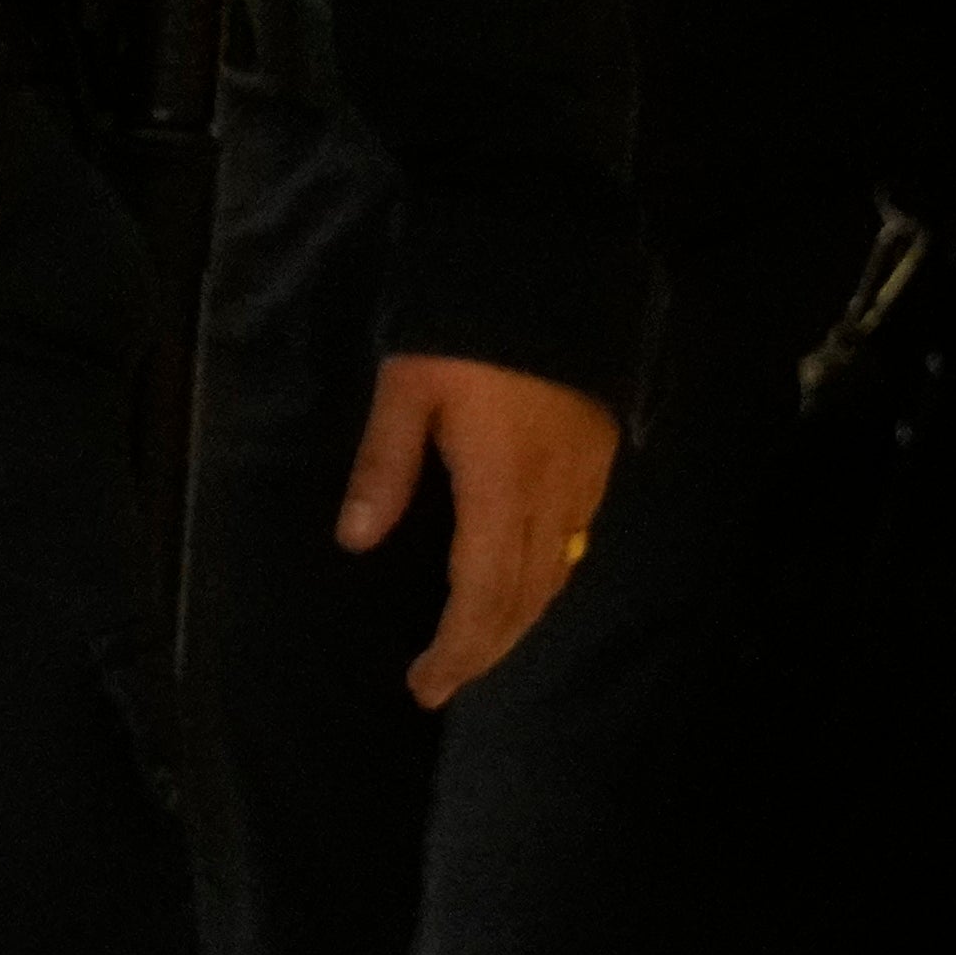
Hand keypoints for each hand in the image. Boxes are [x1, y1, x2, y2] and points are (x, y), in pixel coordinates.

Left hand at [336, 349, 617, 706]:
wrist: (550, 270)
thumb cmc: (463, 327)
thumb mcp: (407, 388)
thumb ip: (385, 464)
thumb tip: (357, 541)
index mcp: (500, 488)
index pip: (482, 595)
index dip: (457, 648)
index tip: (426, 685)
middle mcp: (552, 499)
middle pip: (523, 599)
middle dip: (484, 649)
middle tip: (442, 683)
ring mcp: (584, 482)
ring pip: (554, 577)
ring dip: (515, 621)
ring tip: (474, 648)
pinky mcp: (598, 460)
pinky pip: (574, 544)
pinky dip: (543, 581)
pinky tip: (521, 585)